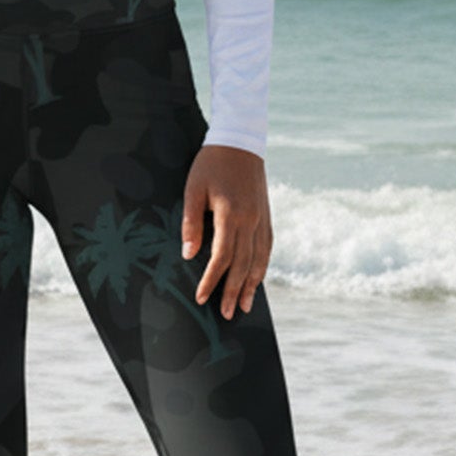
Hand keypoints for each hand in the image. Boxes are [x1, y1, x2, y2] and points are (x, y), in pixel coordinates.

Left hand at [181, 143, 271, 317]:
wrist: (240, 141)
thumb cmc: (210, 164)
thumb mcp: (193, 189)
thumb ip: (191, 223)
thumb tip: (188, 255)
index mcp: (231, 215)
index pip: (222, 258)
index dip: (211, 280)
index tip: (201, 298)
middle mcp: (251, 221)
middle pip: (243, 264)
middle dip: (235, 292)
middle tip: (228, 314)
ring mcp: (262, 218)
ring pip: (259, 259)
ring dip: (252, 284)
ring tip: (246, 305)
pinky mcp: (266, 215)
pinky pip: (267, 247)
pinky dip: (262, 266)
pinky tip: (257, 278)